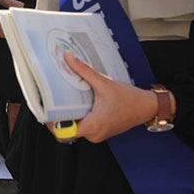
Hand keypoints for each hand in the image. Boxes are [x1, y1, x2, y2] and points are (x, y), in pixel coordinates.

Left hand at [47, 52, 167, 142]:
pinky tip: (78, 102)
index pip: (63, 132)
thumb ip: (84, 71)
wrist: (147, 107)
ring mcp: (97, 133)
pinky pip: (84, 125)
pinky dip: (79, 115)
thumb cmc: (130, 99)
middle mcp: (93, 134)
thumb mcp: (104, 83)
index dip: (52, 122)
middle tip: (52, 99)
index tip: (45, 109)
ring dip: (69, 114)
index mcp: (92, 127)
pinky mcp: (100, 130)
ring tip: (64, 99)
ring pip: (75, 126)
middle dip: (59, 115)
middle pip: (67, 128)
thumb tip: (68, 58)